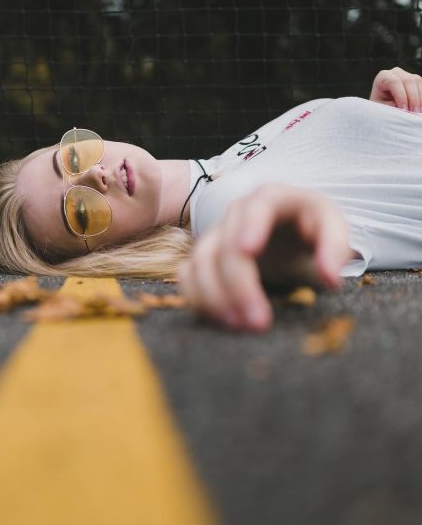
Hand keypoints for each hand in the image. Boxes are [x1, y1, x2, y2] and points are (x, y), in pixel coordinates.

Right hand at [177, 182, 354, 332]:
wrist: (289, 229)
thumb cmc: (310, 227)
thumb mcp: (331, 228)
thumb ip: (335, 247)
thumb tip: (329, 278)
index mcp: (272, 198)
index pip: (257, 207)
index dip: (250, 227)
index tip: (248, 252)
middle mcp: (237, 212)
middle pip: (226, 246)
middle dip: (238, 286)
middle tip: (258, 322)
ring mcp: (216, 233)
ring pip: (200, 262)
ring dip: (214, 297)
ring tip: (239, 326)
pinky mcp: (205, 254)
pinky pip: (188, 275)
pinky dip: (198, 298)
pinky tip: (222, 319)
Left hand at [369, 66, 421, 111]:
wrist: (385, 105)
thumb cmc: (381, 107)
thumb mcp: (382, 108)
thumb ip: (391, 106)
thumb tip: (404, 109)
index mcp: (383, 76)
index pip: (394, 82)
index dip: (400, 95)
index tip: (403, 109)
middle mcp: (396, 72)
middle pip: (408, 80)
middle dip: (412, 98)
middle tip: (414, 112)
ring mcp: (407, 74)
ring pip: (418, 82)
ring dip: (420, 98)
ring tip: (418, 111)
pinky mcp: (416, 80)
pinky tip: (420, 107)